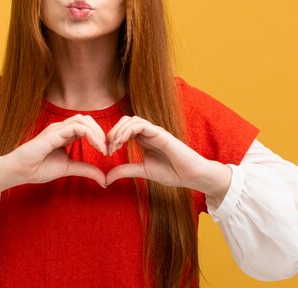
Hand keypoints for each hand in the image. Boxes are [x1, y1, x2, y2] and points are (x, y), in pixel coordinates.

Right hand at [0, 114, 107, 192]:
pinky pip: (76, 127)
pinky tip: (95, 146)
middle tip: (107, 149)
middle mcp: (62, 128)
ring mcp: (57, 129)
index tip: (106, 152)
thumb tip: (104, 180)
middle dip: (101, 132)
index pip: (87, 126)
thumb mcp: (69, 169)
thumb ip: (86, 170)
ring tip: (101, 148)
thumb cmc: (39, 168)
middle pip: (87, 119)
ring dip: (96, 132)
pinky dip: (90, 134)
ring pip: (83, 119)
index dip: (99, 136)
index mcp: (65, 134)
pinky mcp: (53, 133)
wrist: (20, 171)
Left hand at [105, 116, 228, 198]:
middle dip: (113, 132)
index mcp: (143, 139)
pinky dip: (128, 130)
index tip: (107, 153)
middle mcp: (148, 132)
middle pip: (125, 121)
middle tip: (108, 148)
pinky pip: (141, 124)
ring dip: (119, 130)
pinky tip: (122, 141)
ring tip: (114, 145)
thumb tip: (106, 178)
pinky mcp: (160, 133)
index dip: (112, 138)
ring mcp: (154, 131)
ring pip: (131, 120)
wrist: (191, 176)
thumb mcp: (142, 171)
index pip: (123, 129)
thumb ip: (125, 171)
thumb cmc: (171, 172)